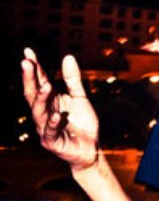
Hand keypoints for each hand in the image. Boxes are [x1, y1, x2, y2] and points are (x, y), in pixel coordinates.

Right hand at [21, 49, 99, 170]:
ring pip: (39, 112)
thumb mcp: (80, 97)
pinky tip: (56, 114)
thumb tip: (68, 56)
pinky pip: (50, 132)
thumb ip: (73, 79)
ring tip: (46, 86)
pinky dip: (52, 123)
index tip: (28, 52)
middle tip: (26, 62)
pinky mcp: (51, 142)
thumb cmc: (83, 123)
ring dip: (41, 98)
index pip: (39, 82)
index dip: (34, 68)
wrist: (91, 148)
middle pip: (33, 94)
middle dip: (29, 78)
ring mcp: (45, 128)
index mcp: (50, 100)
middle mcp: (44, 112)